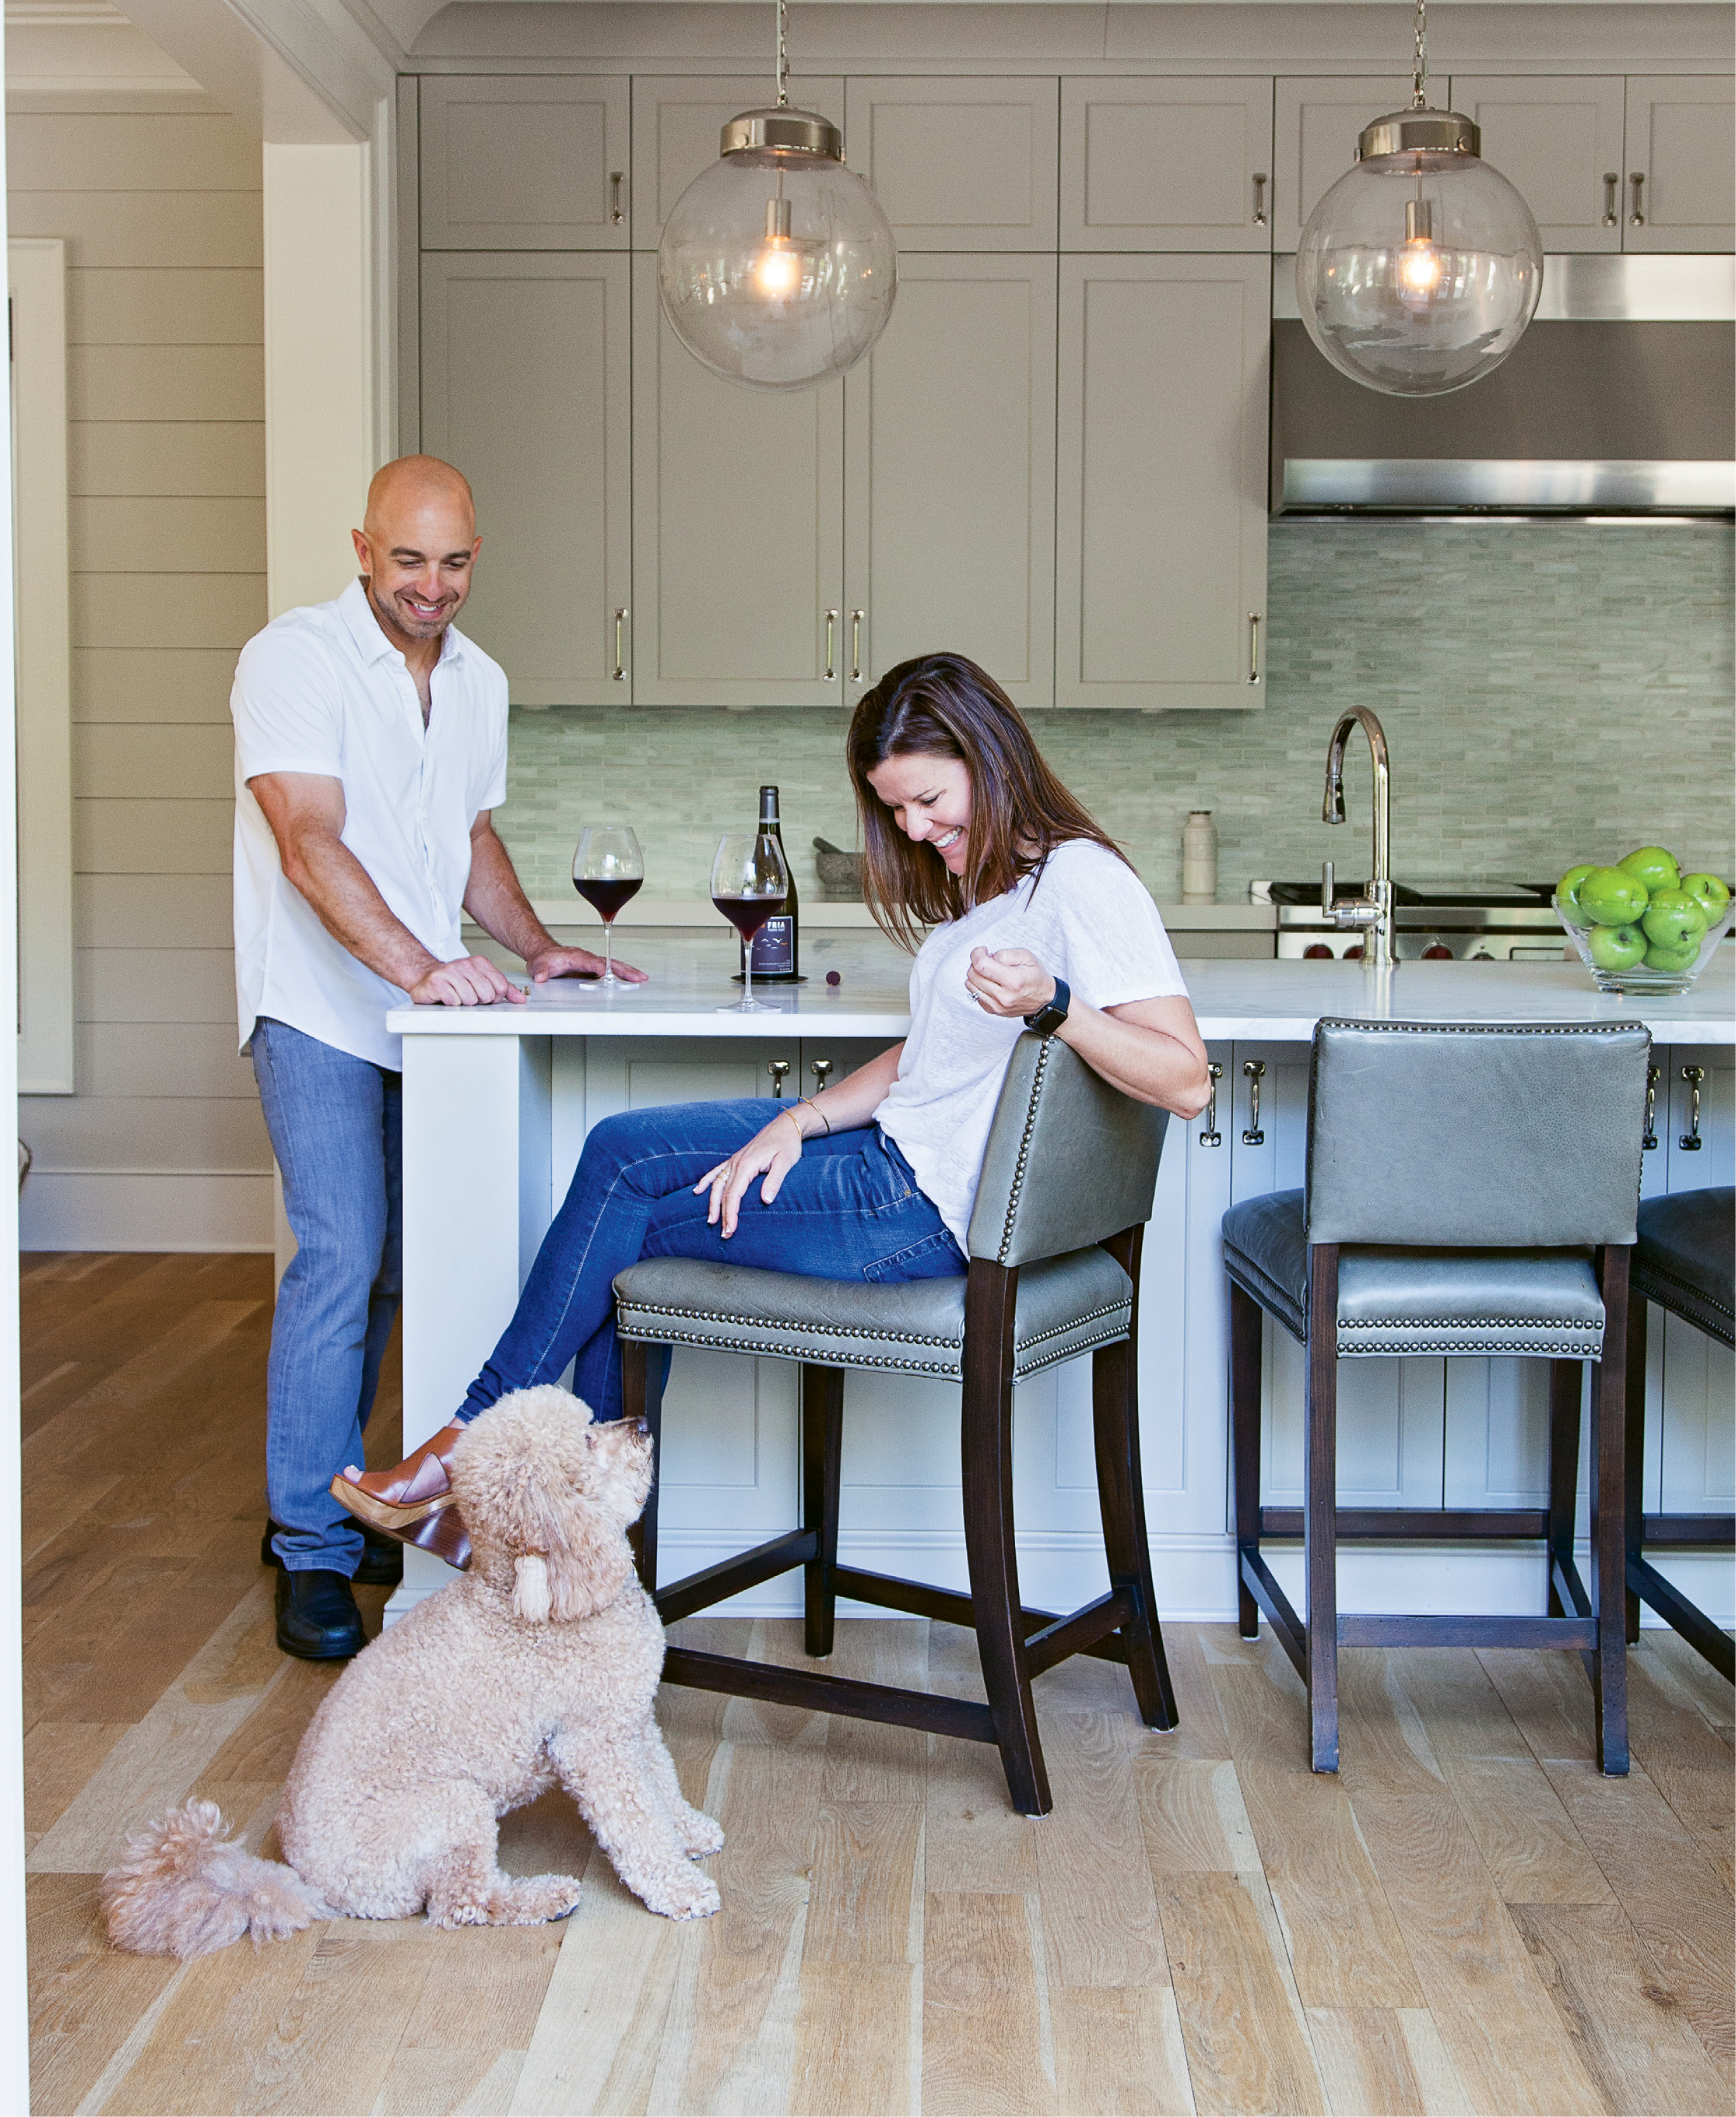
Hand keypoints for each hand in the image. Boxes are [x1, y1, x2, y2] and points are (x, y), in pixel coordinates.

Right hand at [408, 954, 524, 1006]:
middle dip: (478, 1001)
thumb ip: (502, 988)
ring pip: (470, 1000)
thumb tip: (520, 998)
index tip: (484, 995)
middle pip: (487, 995)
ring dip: (463, 1003)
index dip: (494, 997)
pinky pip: (454, 1002)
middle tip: (467, 995)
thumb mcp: (481, 981)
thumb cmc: (454, 981)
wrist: (425, 977)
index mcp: (480, 963)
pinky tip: (446, 996)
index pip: (501, 987)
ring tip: (456, 995)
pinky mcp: (437, 982)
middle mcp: (466, 964)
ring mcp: (451, 972)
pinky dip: (451, 1003)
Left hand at [527, 944, 648, 985]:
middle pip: (608, 962)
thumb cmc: (545, 960)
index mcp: (575, 956)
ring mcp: (593, 962)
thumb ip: (540, 971)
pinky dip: (625, 973)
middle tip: (637, 976)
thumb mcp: (538, 966)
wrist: (546, 954)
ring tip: (642, 978)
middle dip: (623, 969)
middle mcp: (587, 958)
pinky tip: (634, 978)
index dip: (598, 967)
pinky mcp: (596, 968)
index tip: (606, 973)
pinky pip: (613, 969)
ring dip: (628, 971)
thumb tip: (540, 977)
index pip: (590, 961)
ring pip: (614, 965)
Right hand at [692, 1109, 804, 1238]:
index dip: (730, 1214)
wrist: (785, 1126)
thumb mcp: (785, 1163)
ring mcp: (734, 1161)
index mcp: (746, 1165)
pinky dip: (706, 1182)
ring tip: (710, 1220)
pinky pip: (716, 1172)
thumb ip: (774, 1181)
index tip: (730, 1230)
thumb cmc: (787, 1144)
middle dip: (721, 1215)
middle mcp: (736, 1163)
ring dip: (712, 1203)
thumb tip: (766, 1201)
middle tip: (724, 1234)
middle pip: (723, 1193)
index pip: (733, 1195)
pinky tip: (697, 1191)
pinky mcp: (736, 1159)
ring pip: (717, 1184)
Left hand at [964, 946, 1055, 1020]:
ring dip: (976, 974)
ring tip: (990, 971)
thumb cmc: (1036, 977)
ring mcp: (996, 1006)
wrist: (1044, 1000)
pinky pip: (974, 994)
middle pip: (973, 975)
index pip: (982, 966)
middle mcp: (1003, 996)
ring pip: (970, 985)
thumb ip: (1004, 954)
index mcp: (1013, 981)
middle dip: (977, 962)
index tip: (981, 951)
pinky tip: (991, 981)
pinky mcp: (992, 1010)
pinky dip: (979, 984)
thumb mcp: (1026, 956)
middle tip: (988, 959)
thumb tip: (988, 957)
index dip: (977, 954)